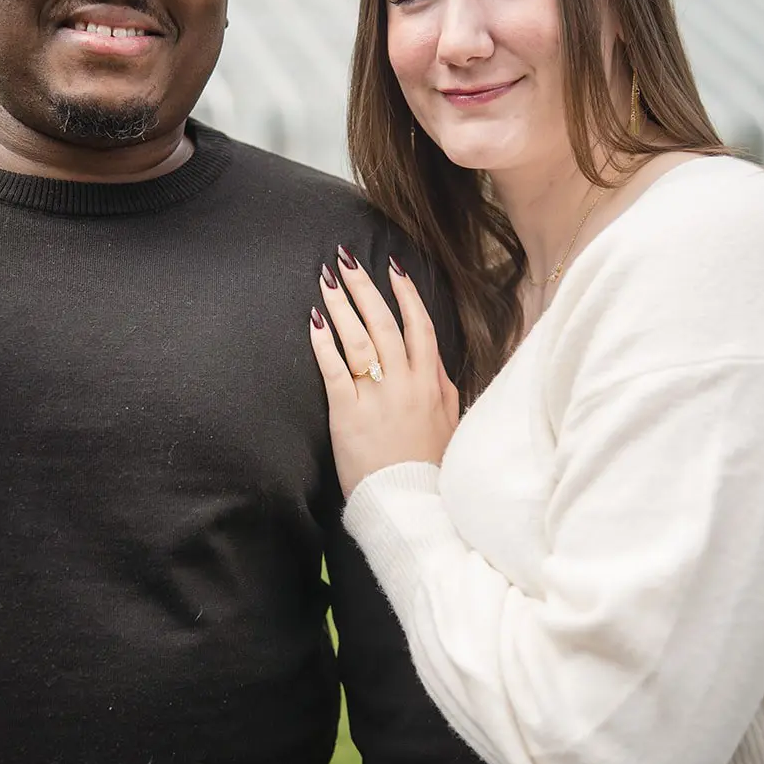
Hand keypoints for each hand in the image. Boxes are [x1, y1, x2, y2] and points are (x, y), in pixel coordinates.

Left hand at [310, 249, 458, 499]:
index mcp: (431, 383)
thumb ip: (441, 386)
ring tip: (326, 280)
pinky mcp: (348, 414)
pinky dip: (324, 343)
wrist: (411, 503)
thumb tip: (434, 359)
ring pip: (359, 339)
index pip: (420, 327)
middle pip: (385, 323)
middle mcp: (405, 383)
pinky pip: (334, 370)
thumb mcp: (448, 421)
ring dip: (342, 306)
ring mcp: (377, 397)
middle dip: (365, 288)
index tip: (392, 269)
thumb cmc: (429, 466)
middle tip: (346, 260)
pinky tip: (315, 322)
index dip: (406, 295)